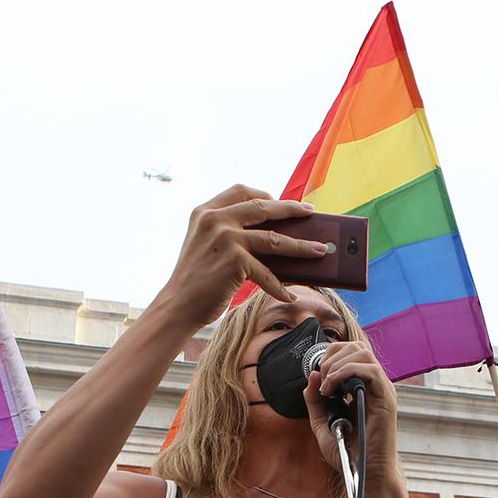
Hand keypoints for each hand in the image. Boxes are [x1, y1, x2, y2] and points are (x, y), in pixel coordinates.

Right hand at [155, 185, 326, 329]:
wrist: (177, 305)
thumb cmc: (195, 280)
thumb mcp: (205, 244)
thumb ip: (228, 231)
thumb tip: (273, 234)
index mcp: (205, 211)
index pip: (241, 191)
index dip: (265, 194)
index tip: (282, 201)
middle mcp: (214, 219)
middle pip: (263, 207)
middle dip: (291, 209)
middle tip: (310, 213)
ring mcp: (225, 237)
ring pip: (275, 238)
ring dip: (301, 246)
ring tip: (319, 251)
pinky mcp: (234, 260)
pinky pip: (266, 272)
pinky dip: (279, 286)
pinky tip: (290, 294)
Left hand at [303, 338, 399, 486]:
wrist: (365, 473)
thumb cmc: (349, 452)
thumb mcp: (321, 423)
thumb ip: (314, 400)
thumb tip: (313, 375)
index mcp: (361, 386)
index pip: (348, 352)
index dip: (329, 355)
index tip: (316, 375)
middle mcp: (373, 384)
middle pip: (356, 347)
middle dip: (332, 356)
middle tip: (321, 379)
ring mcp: (381, 390)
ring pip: (363, 354)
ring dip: (338, 364)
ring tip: (327, 386)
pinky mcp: (385, 399)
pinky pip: (370, 371)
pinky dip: (346, 373)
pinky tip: (333, 390)